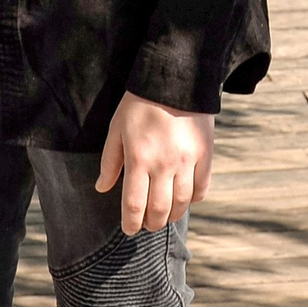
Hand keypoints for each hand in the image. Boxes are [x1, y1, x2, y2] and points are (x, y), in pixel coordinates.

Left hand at [96, 92, 213, 235]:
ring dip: (172, 215)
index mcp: (139, 159)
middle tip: (147, 225)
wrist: (175, 78)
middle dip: (151, 224)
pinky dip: (193, 199)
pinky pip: (202, 187)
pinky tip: (185, 199)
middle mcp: (164, 164)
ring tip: (165, 216)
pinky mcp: (205, 154)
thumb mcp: (117, 128)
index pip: (134, 204)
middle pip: (159, 210)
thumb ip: (110, 161)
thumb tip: (102, 188)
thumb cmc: (139, 104)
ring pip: (182, 203)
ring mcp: (187, 160)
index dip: (130, 223)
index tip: (129, 229)